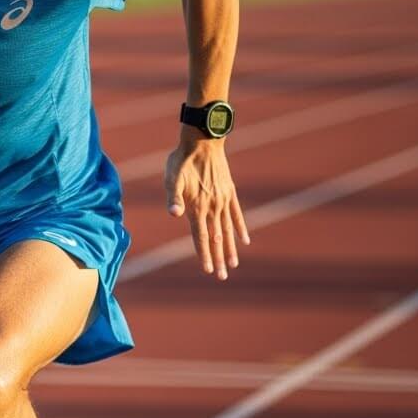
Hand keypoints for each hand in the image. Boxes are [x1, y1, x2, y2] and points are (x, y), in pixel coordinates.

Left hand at [165, 127, 249, 280]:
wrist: (203, 140)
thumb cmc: (182, 159)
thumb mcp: (172, 177)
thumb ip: (173, 197)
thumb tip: (174, 214)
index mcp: (197, 206)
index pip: (201, 237)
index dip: (205, 255)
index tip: (209, 271)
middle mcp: (212, 207)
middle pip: (216, 238)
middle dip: (218, 259)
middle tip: (223, 277)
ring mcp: (223, 200)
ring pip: (227, 230)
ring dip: (230, 248)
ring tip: (234, 264)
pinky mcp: (229, 192)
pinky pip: (237, 214)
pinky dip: (240, 228)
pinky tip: (245, 240)